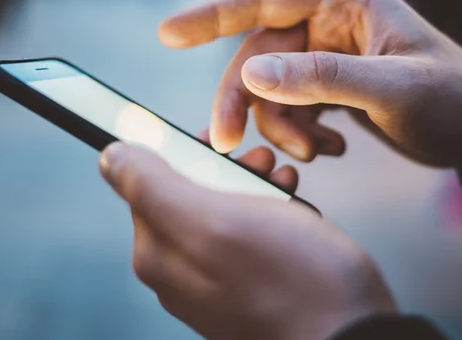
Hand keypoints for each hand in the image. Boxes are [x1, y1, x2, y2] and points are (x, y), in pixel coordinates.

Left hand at [99, 141, 395, 339]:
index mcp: (160, 253)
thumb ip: (154, 187)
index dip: (185, 150)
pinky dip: (270, 211)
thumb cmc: (293, 279)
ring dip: (253, 184)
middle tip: (260, 161)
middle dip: (226, 167)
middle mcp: (180, 272)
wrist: (352, 333)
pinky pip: (249, 235)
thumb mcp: (217, 219)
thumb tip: (110, 157)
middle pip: (189, 193)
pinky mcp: (250, 287)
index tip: (222, 141)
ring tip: (282, 182)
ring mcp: (216, 283)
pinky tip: (292, 206)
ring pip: (224, 209)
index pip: (149, 180)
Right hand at [159, 0, 461, 181]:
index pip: (264, 1)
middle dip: (244, 100)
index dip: (211, 17)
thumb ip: (321, 80)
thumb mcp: (391, 91)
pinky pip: (293, 105)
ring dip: (281, 125)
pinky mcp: (335, 84)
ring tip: (318, 153)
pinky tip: (334, 149)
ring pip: (272, 87)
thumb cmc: (454, 99)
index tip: (166, 35)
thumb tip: (251, 72)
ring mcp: (332, 53)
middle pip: (259, 54)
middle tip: (224, 143)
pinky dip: (301, 133)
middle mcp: (333, 20)